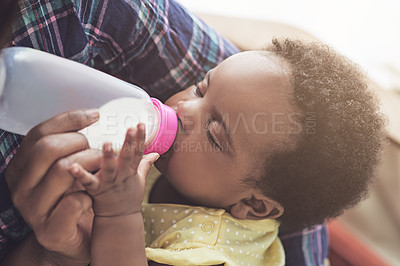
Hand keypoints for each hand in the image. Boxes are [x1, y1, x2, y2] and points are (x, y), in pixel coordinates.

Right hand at [5, 109, 100, 263]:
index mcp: (22, 167)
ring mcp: (33, 209)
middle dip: (81, 142)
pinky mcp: (50, 230)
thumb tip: (97, 116)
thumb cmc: (70, 198)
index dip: (69, 120)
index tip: (95, 115)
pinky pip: (75, 202)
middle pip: (48, 148)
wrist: (68, 241)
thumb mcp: (66, 170)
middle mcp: (22, 186)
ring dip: (91, 164)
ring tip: (103, 167)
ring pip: (63, 171)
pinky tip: (94, 197)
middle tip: (99, 149)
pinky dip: (91, 195)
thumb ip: (73, 148)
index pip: (40, 133)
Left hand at [70, 123, 158, 216]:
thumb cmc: (128, 198)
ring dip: (109, 156)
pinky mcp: (96, 192)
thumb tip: (156, 152)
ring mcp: (109, 183)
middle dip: (130, 142)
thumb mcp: (139, 180)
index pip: (139, 152)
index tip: (140, 124)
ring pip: (110, 168)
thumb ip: (145, 164)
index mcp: (131, 171)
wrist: (119, 220)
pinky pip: (87, 183)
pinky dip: (80, 175)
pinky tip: (72, 167)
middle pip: (128, 157)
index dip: (141, 138)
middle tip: (130, 128)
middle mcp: (122, 175)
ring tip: (108, 143)